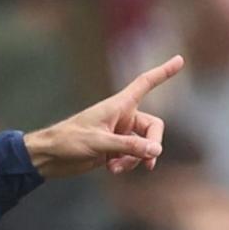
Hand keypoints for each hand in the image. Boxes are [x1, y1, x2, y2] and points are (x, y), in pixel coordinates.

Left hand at [23, 55, 184, 178]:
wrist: (48, 157)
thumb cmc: (68, 141)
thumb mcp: (99, 143)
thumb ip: (129, 147)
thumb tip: (156, 151)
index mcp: (118, 105)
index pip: (145, 84)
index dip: (163, 72)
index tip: (180, 59)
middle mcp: (121, 117)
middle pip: (153, 127)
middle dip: (151, 145)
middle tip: (147, 162)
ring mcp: (118, 134)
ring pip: (143, 146)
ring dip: (135, 159)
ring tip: (117, 168)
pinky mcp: (112, 150)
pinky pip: (131, 157)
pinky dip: (126, 164)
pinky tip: (112, 169)